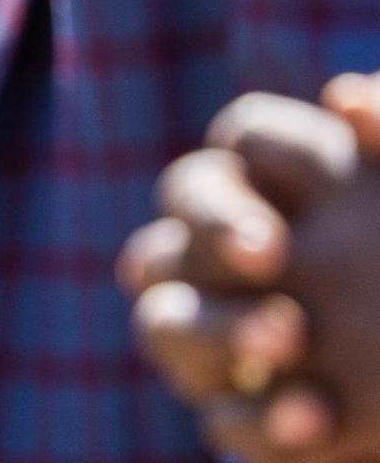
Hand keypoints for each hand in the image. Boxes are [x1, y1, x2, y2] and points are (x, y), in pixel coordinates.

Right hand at [124, 80, 379, 457]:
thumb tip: (350, 97)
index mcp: (281, 181)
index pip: (241, 145)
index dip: (249, 159)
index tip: (288, 192)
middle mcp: (222, 250)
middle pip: (179, 217)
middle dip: (214, 233)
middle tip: (269, 253)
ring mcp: (216, 329)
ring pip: (167, 321)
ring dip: (222, 327)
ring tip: (293, 336)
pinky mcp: (240, 409)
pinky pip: (223, 416)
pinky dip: (261, 421)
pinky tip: (314, 418)